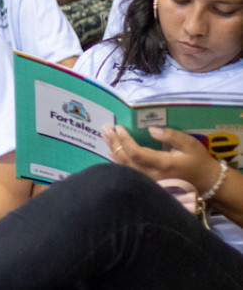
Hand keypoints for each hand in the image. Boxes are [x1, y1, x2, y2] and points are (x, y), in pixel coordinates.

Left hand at [103, 125, 219, 192]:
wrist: (207, 183)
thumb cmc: (198, 161)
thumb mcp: (190, 144)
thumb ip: (171, 136)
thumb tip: (151, 129)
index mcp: (163, 164)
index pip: (136, 153)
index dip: (124, 141)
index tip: (118, 127)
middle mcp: (152, 176)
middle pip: (126, 160)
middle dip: (114, 143)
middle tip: (105, 128)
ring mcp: (148, 183)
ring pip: (124, 167)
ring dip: (113, 151)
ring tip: (105, 136)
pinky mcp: (147, 185)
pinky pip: (128, 173)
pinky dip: (118, 161)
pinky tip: (111, 151)